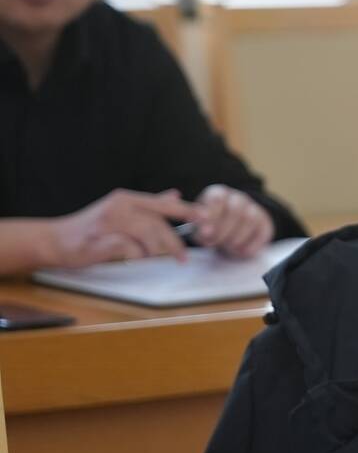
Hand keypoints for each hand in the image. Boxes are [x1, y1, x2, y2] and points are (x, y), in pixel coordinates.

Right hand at [50, 188, 201, 266]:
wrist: (55, 240)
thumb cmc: (92, 228)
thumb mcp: (121, 210)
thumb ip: (150, 204)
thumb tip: (176, 194)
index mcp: (127, 199)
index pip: (164, 204)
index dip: (187, 211)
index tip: (207, 218)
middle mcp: (120, 207)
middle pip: (159, 225)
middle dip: (174, 244)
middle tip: (182, 258)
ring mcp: (109, 223)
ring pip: (147, 238)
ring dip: (152, 252)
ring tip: (145, 257)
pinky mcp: (100, 240)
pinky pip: (130, 250)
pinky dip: (134, 256)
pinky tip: (128, 258)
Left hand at [192, 184, 273, 258]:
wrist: (229, 234)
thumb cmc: (210, 228)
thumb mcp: (199, 226)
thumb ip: (199, 228)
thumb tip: (204, 232)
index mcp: (218, 194)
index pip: (217, 199)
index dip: (212, 215)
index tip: (205, 232)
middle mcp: (237, 198)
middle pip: (234, 210)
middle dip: (223, 230)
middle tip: (215, 243)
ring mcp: (253, 208)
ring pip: (250, 219)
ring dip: (237, 237)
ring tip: (228, 248)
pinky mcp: (265, 222)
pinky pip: (262, 232)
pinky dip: (251, 244)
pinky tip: (241, 251)